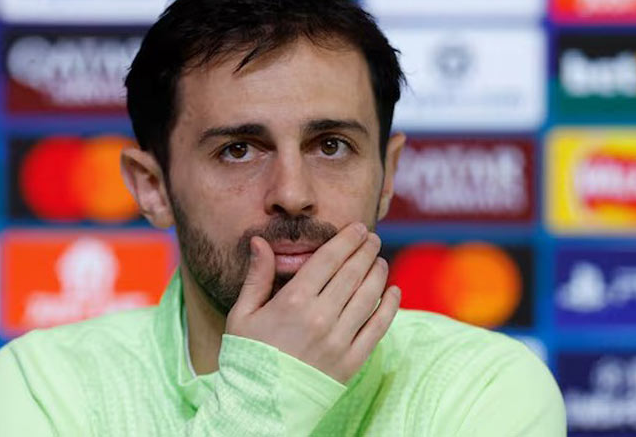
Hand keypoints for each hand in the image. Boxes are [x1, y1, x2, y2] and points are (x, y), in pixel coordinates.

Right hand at [226, 222, 400, 382]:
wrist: (260, 406)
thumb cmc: (248, 357)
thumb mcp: (242, 314)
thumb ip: (257, 276)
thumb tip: (260, 241)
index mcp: (293, 302)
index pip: (329, 259)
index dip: (347, 240)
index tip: (358, 229)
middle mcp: (320, 318)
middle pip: (353, 273)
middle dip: (366, 250)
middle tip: (373, 238)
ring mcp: (339, 341)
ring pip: (369, 296)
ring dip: (378, 273)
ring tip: (380, 261)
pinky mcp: (351, 362)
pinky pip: (378, 328)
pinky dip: (389, 307)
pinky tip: (393, 291)